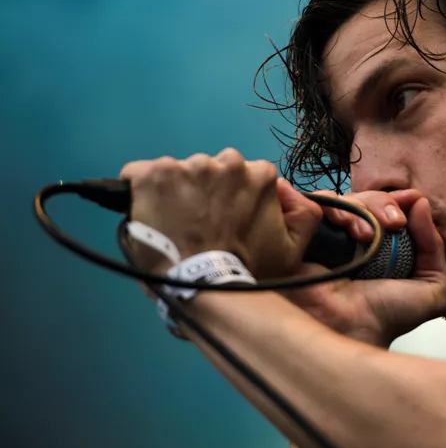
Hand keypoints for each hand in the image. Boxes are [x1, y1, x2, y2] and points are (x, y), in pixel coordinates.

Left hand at [119, 148, 321, 278]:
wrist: (203, 284)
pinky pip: (139, 174)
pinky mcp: (153, 175)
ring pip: (178, 173)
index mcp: (259, 174)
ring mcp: (188, 166)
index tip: (223, 218)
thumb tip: (285, 190)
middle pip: (210, 170)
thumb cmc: (247, 269)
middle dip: (204, 191)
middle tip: (199, 223)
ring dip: (175, 192)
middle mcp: (226, 162)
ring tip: (172, 224)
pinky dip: (140, 191)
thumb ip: (305, 214)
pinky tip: (147, 213)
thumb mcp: (294, 248)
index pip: (243, 174)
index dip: (232, 197)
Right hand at [275, 187, 445, 347]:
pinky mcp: (304, 231)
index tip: (412, 203)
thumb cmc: (387, 318)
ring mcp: (328, 234)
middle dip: (384, 202)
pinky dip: (335, 207)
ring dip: (363, 208)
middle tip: (394, 222)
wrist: (351, 329)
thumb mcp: (432, 289)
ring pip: (345, 198)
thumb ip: (434, 247)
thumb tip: (421, 204)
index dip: (402, 200)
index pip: (392, 207)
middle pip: (369, 198)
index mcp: (384, 246)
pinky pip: (317, 201)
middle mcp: (355, 237)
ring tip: (367, 235)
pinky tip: (347, 230)